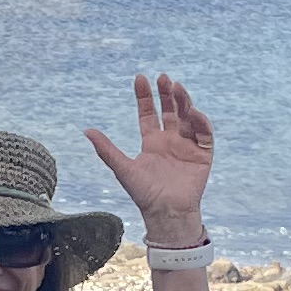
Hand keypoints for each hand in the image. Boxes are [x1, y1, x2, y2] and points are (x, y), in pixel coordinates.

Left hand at [87, 72, 212, 245]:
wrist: (167, 213)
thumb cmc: (144, 194)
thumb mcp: (122, 168)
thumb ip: (106, 149)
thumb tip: (86, 130)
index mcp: (152, 142)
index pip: (149, 113)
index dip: (145, 96)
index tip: (140, 78)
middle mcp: (170, 141)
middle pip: (170, 110)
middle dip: (167, 93)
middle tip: (163, 77)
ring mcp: (187, 146)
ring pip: (187, 117)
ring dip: (184, 101)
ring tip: (177, 87)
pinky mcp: (203, 155)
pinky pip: (204, 133)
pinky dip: (200, 121)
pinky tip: (193, 111)